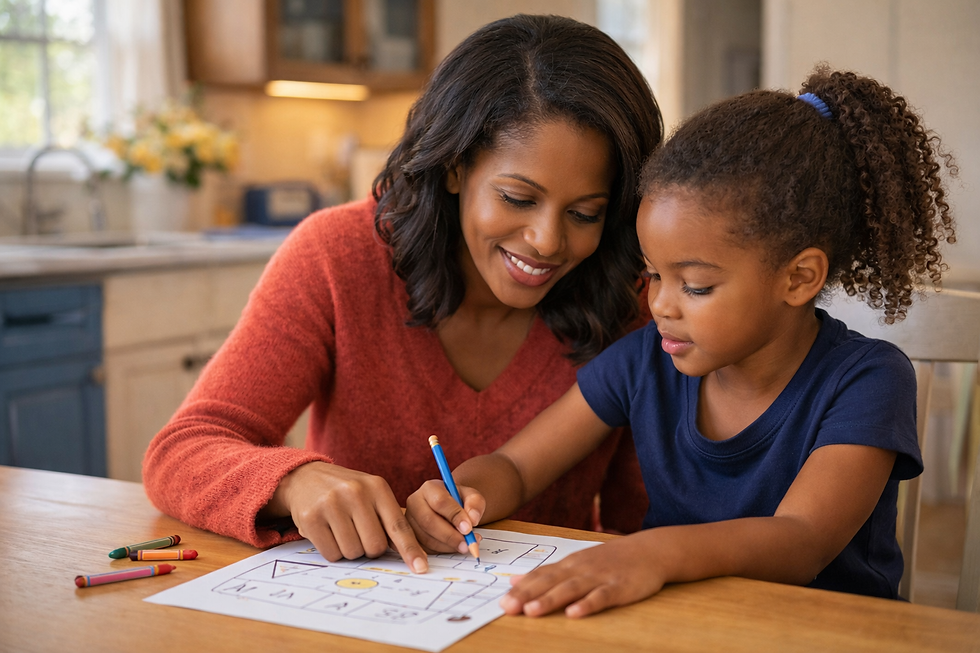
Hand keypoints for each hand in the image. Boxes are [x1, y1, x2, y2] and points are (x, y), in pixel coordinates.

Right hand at [269, 461, 427, 572]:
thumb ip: (389, 519)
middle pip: (375, 546)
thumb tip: (412, 554)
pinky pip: (332, 554)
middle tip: (358, 532)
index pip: (398, 526)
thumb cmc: (346, 491)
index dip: (410, 550)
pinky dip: (332, 550)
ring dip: (349, 549)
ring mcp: (332, 504)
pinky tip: (327, 531)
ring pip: (353, 552)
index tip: (421, 568)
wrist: (305, 477)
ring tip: (341, 528)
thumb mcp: (371, 494)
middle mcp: (356, 492)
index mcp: (377, 487)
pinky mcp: (311, 518)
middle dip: (369, 547)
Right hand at [405, 479, 485, 554]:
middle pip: (428, 521)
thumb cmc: (458, 501)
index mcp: (429, 488)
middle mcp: (415, 503)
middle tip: (466, 544)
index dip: (455, 516)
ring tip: (464, 546)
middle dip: (450, 536)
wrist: (448, 508)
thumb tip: (473, 519)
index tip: (468, 528)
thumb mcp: (470, 496)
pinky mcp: (411, 537)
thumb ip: (475, 503)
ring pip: (426, 537)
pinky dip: (442, 551)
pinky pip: (425, 548)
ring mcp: (410, 521)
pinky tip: (454, 547)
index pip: (440, 501)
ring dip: (447, 545)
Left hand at [500, 533, 665, 617]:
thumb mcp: (576, 562)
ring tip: (532, 611)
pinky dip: (588, 604)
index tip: (502, 600)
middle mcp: (580, 569)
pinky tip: (575, 613)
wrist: (649, 550)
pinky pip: (601, 596)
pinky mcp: (619, 587)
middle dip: (528, 595)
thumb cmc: (610, 559)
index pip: (540, 575)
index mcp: (569, 564)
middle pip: (550, 582)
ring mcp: (600, 577)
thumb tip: (514, 580)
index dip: (521, 588)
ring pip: (571, 589)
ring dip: (551, 599)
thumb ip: (547, 572)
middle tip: (508, 607)